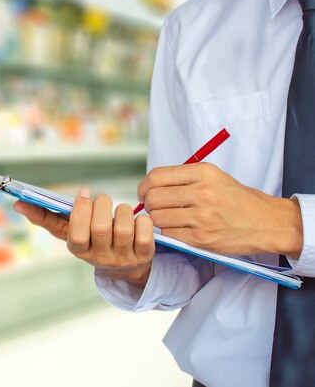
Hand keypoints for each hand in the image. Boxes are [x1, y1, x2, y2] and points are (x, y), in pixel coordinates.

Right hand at [13, 188, 154, 288]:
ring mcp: (122, 259)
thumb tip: (18, 205)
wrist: (124, 265)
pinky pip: (146, 233)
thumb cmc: (91, 239)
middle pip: (101, 228)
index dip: (81, 212)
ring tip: (120, 210)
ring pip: (124, 228)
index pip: (76, 235)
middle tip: (102, 200)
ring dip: (122, 211)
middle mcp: (99, 257)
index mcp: (79, 250)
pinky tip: (138, 221)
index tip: (84, 193)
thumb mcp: (69, 231)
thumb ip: (45, 217)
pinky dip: (143, 221)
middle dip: (102, 205)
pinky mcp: (144, 256)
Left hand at [138, 163, 303, 257]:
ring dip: (158, 220)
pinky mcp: (201, 238)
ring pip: (157, 218)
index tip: (144, 193)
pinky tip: (180, 229)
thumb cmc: (235, 199)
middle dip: (149, 204)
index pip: (156, 176)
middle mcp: (203, 193)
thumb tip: (149, 186)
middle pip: (154, 198)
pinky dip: (169, 232)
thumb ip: (183, 178)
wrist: (265, 223)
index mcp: (203, 173)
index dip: (144, 186)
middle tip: (155, 208)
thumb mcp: (213, 177)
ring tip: (169, 218)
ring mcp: (202, 217)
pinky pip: (169, 234)